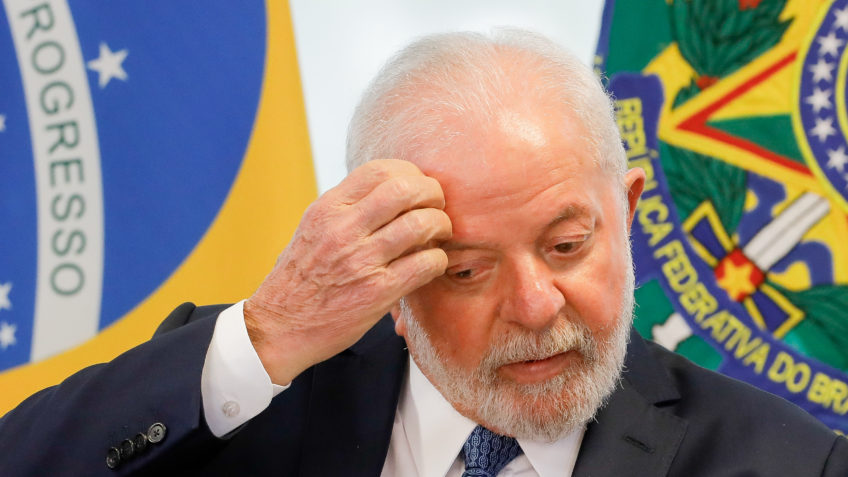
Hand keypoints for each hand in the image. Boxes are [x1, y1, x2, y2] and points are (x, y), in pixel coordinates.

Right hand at [244, 159, 450, 383]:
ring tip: (439, 235)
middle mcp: (342, 229)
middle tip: (437, 207)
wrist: (278, 327)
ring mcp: (360, 261)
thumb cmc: (300, 279)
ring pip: (421, 224)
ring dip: (440, 226)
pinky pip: (425, 264)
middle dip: (432, 194)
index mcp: (327, 209)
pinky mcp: (377, 292)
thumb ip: (346, 209)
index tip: (418, 186)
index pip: (379, 170)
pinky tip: (432, 264)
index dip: (409, 173)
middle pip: (405, 189)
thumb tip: (390, 191)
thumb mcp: (314, 230)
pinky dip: (437, 260)